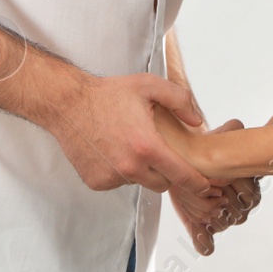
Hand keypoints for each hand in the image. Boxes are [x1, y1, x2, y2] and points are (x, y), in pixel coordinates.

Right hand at [46, 74, 208, 196]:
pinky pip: (118, 182)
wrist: (68, 105)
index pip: (181, 175)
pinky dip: (120, 172)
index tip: (204, 185)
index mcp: (146, 147)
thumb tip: (196, 121)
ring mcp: (111, 177)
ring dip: (141, 171)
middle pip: (162, 183)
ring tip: (129, 145)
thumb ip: (179, 100)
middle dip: (166, 172)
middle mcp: (130, 167)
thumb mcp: (148, 86)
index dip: (196, 182)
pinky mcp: (97, 182)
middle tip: (158, 151)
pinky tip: (113, 151)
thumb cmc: (107, 95)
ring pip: (139, 183)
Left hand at [166, 118, 261, 255]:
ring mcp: (221, 217)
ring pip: (223, 225)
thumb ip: (242, 132)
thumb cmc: (206, 148)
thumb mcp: (227, 134)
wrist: (180, 156)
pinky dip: (203, 240)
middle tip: (206, 186)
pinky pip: (207, 244)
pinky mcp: (201, 227)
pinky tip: (199, 232)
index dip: (238, 188)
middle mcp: (237, 204)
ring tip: (196, 200)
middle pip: (238, 214)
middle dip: (222, 200)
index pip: (252, 197)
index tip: (222, 177)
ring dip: (209, 214)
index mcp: (248, 185)